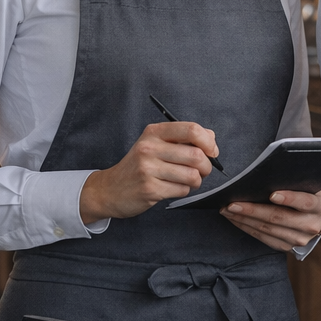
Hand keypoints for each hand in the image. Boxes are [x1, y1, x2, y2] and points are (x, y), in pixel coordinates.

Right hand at [80, 121, 217, 222]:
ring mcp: (148, 169)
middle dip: (206, 166)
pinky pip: (182, 190)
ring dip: (196, 181)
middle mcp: (149, 148)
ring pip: (192, 175)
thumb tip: (211, 139)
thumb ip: (183, 138)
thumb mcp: (155, 144)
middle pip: (196, 155)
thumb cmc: (138, 166)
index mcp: (154, 132)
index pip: (192, 130)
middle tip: (202, 171)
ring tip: (187, 180)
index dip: (208, 142)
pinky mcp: (149, 189)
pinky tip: (172, 188)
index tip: (212, 151)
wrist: (109, 189)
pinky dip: (183, 190)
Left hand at [222, 188, 320, 251]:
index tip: (272, 194)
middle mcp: (312, 225)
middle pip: (279, 217)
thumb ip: (295, 179)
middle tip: (232, 203)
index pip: (305, 202)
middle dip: (253, 210)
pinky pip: (263, 238)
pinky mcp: (286, 247)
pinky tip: (235, 219)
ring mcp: (299, 239)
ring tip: (227, 210)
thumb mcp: (308, 184)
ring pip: (267, 229)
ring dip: (244, 219)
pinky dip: (246, 227)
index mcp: (319, 206)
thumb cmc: (307, 193)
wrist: (314, 217)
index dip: (289, 198)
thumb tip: (270, 169)